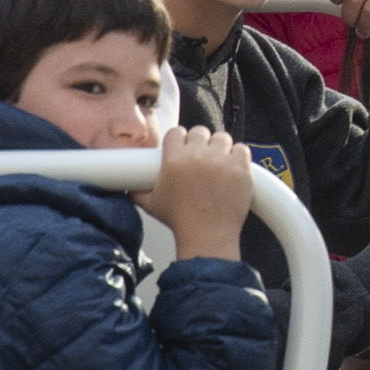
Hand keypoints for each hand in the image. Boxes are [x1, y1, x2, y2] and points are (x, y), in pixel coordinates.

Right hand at [143, 124, 255, 262]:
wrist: (207, 237)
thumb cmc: (179, 221)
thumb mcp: (151, 205)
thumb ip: (137, 191)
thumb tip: (127, 187)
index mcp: (174, 159)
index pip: (176, 132)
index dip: (180, 140)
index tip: (183, 149)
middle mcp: (197, 156)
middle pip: (199, 132)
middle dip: (200, 142)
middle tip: (201, 158)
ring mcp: (221, 161)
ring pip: (221, 138)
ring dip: (219, 147)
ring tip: (218, 162)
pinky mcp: (240, 169)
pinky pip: (242, 149)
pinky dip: (238, 156)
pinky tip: (233, 167)